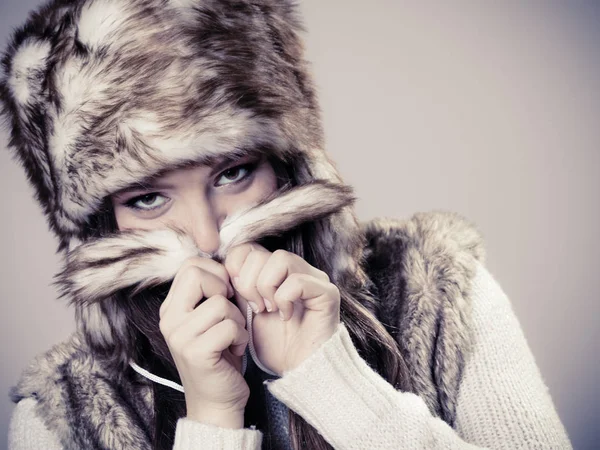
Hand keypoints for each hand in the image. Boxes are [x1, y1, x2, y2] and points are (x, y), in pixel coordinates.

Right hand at [159, 256, 248, 427]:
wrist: (217, 401)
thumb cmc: (220, 355)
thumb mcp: (210, 318)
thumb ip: (211, 291)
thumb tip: (228, 262)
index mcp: (171, 308)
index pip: (191, 266)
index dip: (216, 274)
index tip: (226, 295)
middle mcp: (169, 320)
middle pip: (199, 275)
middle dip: (224, 291)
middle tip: (230, 313)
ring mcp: (180, 336)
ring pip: (220, 304)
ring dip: (237, 320)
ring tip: (232, 336)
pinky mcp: (196, 352)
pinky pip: (230, 326)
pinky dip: (241, 337)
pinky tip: (234, 349)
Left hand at [224, 244, 340, 374]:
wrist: (296, 371)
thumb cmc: (273, 344)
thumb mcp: (245, 310)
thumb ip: (238, 285)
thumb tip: (222, 265)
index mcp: (276, 270)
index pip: (248, 248)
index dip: (235, 268)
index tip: (235, 295)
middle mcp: (298, 269)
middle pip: (261, 253)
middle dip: (248, 282)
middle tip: (255, 308)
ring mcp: (315, 279)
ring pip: (280, 259)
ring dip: (266, 287)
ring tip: (268, 310)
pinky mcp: (327, 294)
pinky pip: (297, 281)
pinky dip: (284, 300)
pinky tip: (285, 317)